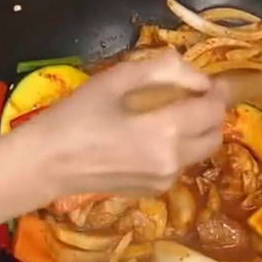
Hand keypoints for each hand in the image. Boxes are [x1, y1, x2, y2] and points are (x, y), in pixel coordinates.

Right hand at [16, 50, 225, 197]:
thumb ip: (162, 70)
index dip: (216, 92)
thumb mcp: (115, 79)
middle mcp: (172, 161)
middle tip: (191, 97)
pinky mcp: (153, 191)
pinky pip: (179, 166)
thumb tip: (197, 77)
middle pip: (214, 135)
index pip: (213, 110)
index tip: (208, 81)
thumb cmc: (75, 117)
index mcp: (165, 132)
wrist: (45, 164)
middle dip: (210, 114)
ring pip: (200, 152)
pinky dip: (178, 149)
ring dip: (195, 132)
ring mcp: (163, 180)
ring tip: (169, 114)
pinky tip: (151, 137)